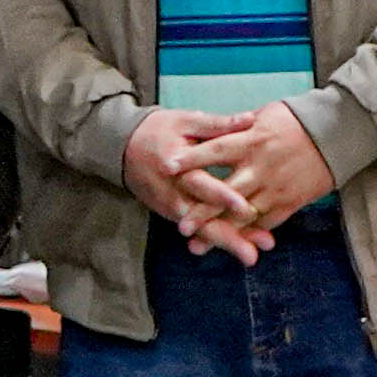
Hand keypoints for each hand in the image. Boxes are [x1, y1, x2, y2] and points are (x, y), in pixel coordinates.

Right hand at [117, 107, 273, 263]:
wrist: (123, 147)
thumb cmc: (160, 130)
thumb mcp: (186, 121)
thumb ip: (218, 125)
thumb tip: (250, 120)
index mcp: (178, 167)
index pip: (202, 185)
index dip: (224, 198)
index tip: (247, 209)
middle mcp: (174, 193)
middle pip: (203, 220)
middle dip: (229, 237)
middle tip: (253, 253)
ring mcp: (172, 207)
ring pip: (201, 230)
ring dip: (227, 243)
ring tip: (251, 257)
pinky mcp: (173, 214)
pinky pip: (197, 230)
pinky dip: (216, 240)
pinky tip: (241, 249)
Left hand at [175, 102, 334, 244]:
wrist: (336, 133)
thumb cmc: (297, 120)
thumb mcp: (264, 116)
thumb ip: (237, 129)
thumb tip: (209, 133)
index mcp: (251, 141)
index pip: (215, 150)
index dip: (191, 158)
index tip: (167, 166)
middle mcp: (260, 167)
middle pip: (225, 192)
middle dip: (201, 211)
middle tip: (179, 226)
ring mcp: (275, 188)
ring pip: (243, 215)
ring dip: (219, 232)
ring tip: (196, 245)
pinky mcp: (290, 202)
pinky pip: (265, 223)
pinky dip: (247, 233)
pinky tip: (229, 243)